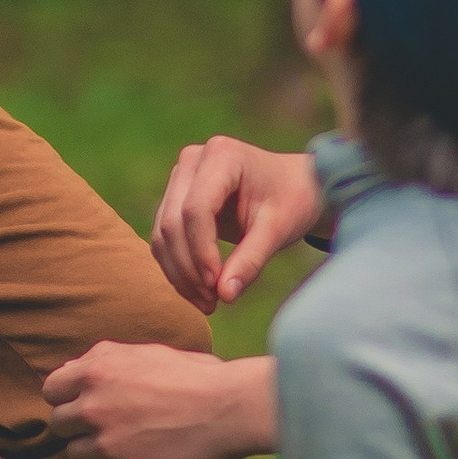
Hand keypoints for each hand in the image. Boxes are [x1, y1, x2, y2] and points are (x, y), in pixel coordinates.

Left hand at [43, 343, 276, 458]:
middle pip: (59, 425)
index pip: (52, 389)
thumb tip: (77, 371)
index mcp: (98, 370)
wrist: (231, 408)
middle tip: (109, 427)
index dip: (67, 397)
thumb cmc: (197, 376)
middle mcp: (95, 407)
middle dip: (79, 427)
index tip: (85, 403)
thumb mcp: (147, 353)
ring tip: (126, 447)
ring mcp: (109, 444)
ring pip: (75, 457)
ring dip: (96, 455)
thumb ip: (107, 361)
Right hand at [152, 138, 323, 309]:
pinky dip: (177, 268)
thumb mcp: (278, 229)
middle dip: (188, 268)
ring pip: (163, 233)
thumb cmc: (292, 200)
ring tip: (208, 303)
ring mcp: (181, 177)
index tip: (216, 286)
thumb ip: (251, 260)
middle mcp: (193, 161)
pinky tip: (198, 291)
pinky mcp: (176, 197)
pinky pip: (164, 238)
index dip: (201, 251)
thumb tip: (224, 295)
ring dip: (179, 273)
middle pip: (173, 222)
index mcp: (222, 155)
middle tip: (212, 302)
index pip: (196, 209)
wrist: (294, 186)